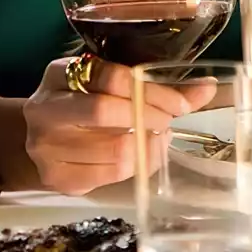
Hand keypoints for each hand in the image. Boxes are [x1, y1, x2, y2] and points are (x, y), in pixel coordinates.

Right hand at [22, 57, 213, 195]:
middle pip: (103, 111)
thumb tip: (208, 87)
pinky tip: (142, 154)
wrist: (43, 137)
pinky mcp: (56, 178)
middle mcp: (45, 108)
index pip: (111, 77)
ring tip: (158, 137)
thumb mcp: (113, 85)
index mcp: (60, 73)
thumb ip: (159, 85)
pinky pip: (110, 174)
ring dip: (148, 145)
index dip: (152, 90)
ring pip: (113, 149)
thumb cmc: (86, 104)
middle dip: (148, 117)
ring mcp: (45, 146)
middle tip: (169, 121)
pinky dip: (137, 166)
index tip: (181, 103)